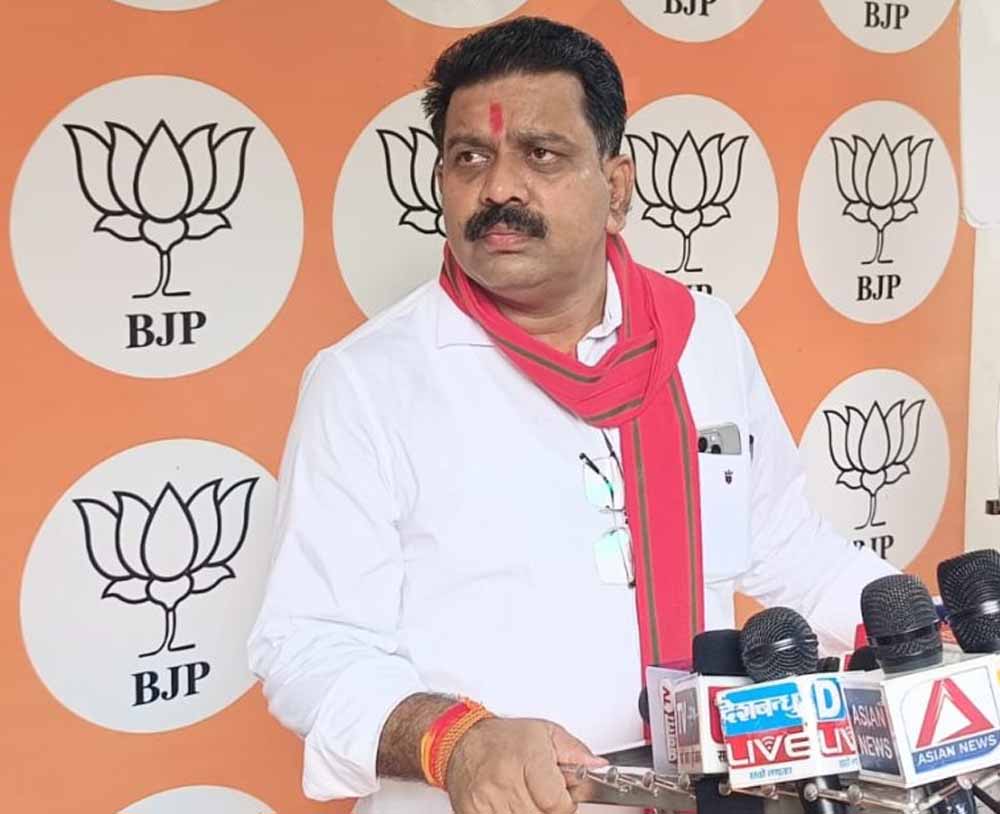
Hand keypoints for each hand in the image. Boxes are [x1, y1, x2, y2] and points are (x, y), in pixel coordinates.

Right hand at [445, 717, 607, 813]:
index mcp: (527, 757)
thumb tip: (598, 767)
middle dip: (547, 810)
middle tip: (541, 794)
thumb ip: (575, 752)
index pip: (556, 803)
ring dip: (529, 813)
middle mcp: (504, 778)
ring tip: (524, 796)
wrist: (461, 741)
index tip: (562, 797)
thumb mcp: (545, 734)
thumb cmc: (504, 738)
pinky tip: (509, 805)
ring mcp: (486, 799)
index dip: (564, 804)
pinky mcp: (472, 812)